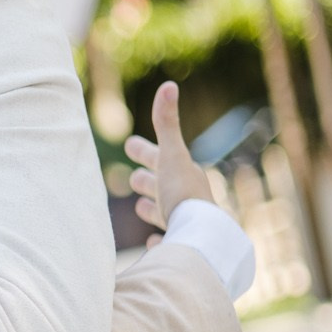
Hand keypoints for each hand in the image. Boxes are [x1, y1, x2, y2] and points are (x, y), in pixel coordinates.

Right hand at [123, 81, 212, 242]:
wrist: (201, 237)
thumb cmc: (184, 194)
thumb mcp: (172, 155)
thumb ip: (167, 123)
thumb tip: (169, 85)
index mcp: (184, 175)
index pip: (161, 157)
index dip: (144, 151)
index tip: (130, 144)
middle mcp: (187, 198)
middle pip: (163, 184)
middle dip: (148, 179)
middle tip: (135, 178)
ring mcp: (185, 223)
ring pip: (166, 212)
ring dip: (153, 208)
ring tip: (142, 207)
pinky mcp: (181, 246)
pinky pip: (169, 241)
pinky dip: (161, 239)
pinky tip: (154, 242)